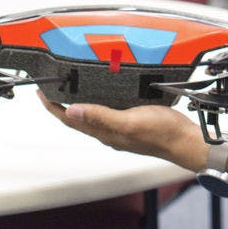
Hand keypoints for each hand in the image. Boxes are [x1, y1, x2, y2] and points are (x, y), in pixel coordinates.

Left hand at [38, 90, 207, 171]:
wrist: (185, 141)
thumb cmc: (162, 133)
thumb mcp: (130, 121)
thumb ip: (102, 116)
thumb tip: (71, 111)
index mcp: (105, 132)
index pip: (70, 120)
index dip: (53, 107)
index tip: (42, 92)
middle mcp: (109, 132)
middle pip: (78, 118)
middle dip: (62, 104)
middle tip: (52, 87)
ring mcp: (121, 128)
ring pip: (92, 115)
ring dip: (80, 102)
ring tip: (72, 87)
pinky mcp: (133, 122)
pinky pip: (109, 112)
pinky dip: (100, 102)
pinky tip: (107, 93)